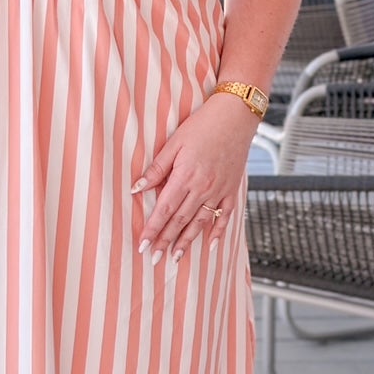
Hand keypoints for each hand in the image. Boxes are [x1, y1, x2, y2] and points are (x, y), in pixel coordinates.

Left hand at [132, 95, 255, 263]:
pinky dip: (218, 232)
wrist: (236, 115)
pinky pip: (226, 216)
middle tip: (153, 258)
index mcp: (185, 176)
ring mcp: (220, 190)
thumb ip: (156, 168)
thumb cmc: (203, 125)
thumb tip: (136, 189)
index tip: (143, 244)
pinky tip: (209, 245)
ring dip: (186, 241)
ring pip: (200, 222)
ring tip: (175, 257)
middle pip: (180, 220)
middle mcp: (203, 187)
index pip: (164, 209)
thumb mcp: (174, 143)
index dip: (153, 229)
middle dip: (165, 241)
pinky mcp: (232, 189)